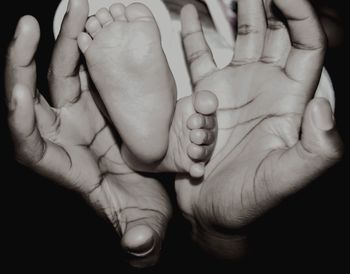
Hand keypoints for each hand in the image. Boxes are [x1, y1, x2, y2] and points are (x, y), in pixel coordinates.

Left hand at [5, 0, 170, 267]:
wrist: (152, 194)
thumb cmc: (143, 211)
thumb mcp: (143, 227)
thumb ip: (138, 238)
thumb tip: (137, 246)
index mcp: (66, 167)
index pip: (30, 145)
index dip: (19, 122)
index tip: (18, 95)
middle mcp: (65, 137)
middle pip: (32, 98)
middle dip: (24, 65)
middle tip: (27, 29)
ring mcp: (80, 116)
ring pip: (59, 75)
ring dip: (61, 43)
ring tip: (72, 9)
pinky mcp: (98, 103)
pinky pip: (84, 70)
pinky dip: (82, 47)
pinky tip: (88, 25)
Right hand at [176, 0, 342, 258]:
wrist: (214, 213)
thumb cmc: (250, 201)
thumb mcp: (285, 180)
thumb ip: (315, 150)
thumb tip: (323, 106)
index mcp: (288, 102)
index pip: (303, 45)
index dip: (299, 14)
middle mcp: (263, 89)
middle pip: (272, 33)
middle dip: (267, 2)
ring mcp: (232, 90)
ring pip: (238, 40)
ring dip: (235, 10)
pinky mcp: (205, 98)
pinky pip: (200, 60)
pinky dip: (193, 37)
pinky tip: (188, 15)